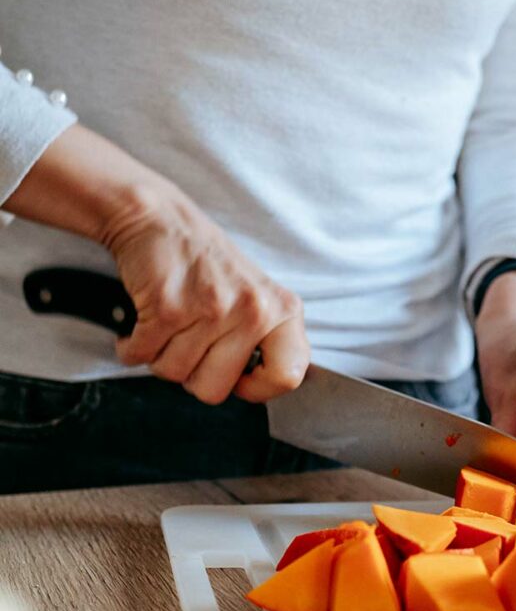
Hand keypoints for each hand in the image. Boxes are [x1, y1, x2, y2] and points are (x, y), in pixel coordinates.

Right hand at [104, 185, 308, 403]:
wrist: (161, 220)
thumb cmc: (208, 265)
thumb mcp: (258, 298)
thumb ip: (266, 341)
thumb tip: (256, 386)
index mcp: (282, 312)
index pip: (287, 376)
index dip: (258, 389)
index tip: (240, 381)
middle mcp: (253, 312)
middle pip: (214, 390)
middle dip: (192, 375)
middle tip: (190, 347)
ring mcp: (211, 310)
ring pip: (174, 373)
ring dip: (161, 356)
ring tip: (169, 327)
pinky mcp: (168, 308)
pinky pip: (143, 355)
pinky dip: (133, 346)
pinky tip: (143, 326)